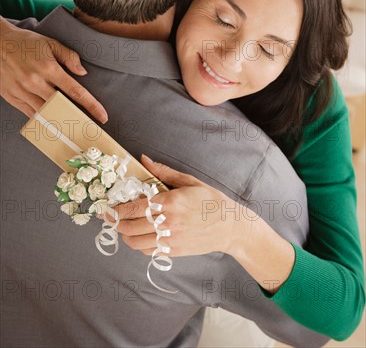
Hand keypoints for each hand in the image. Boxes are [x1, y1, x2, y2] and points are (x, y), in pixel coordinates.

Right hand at [0, 17, 107, 122]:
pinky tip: (51, 122)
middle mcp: (35, 82)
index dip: (91, 106)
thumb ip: (69, 57)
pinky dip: (42, 119)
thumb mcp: (50, 43)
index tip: (102, 116)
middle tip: (89, 127)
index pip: (75, 91)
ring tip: (71, 128)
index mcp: (49, 68)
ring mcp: (22, 91)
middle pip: (61, 107)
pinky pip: (30, 114)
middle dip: (76, 117)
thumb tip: (83, 72)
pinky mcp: (12, 97)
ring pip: (45, 114)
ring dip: (59, 121)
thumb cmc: (26, 43)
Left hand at [108, 155, 240, 256]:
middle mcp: (167, 222)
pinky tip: (140, 237)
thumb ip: (163, 172)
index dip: (116, 209)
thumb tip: (143, 159)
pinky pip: (148, 252)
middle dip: (116, 223)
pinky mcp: (174, 251)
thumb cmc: (210, 200)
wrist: (230, 226)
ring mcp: (170, 239)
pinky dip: (139, 245)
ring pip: (136, 243)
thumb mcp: (188, 181)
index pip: (133, 208)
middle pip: (130, 227)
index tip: (108, 208)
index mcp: (170, 202)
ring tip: (123, 228)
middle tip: (111, 218)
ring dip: (125, 236)